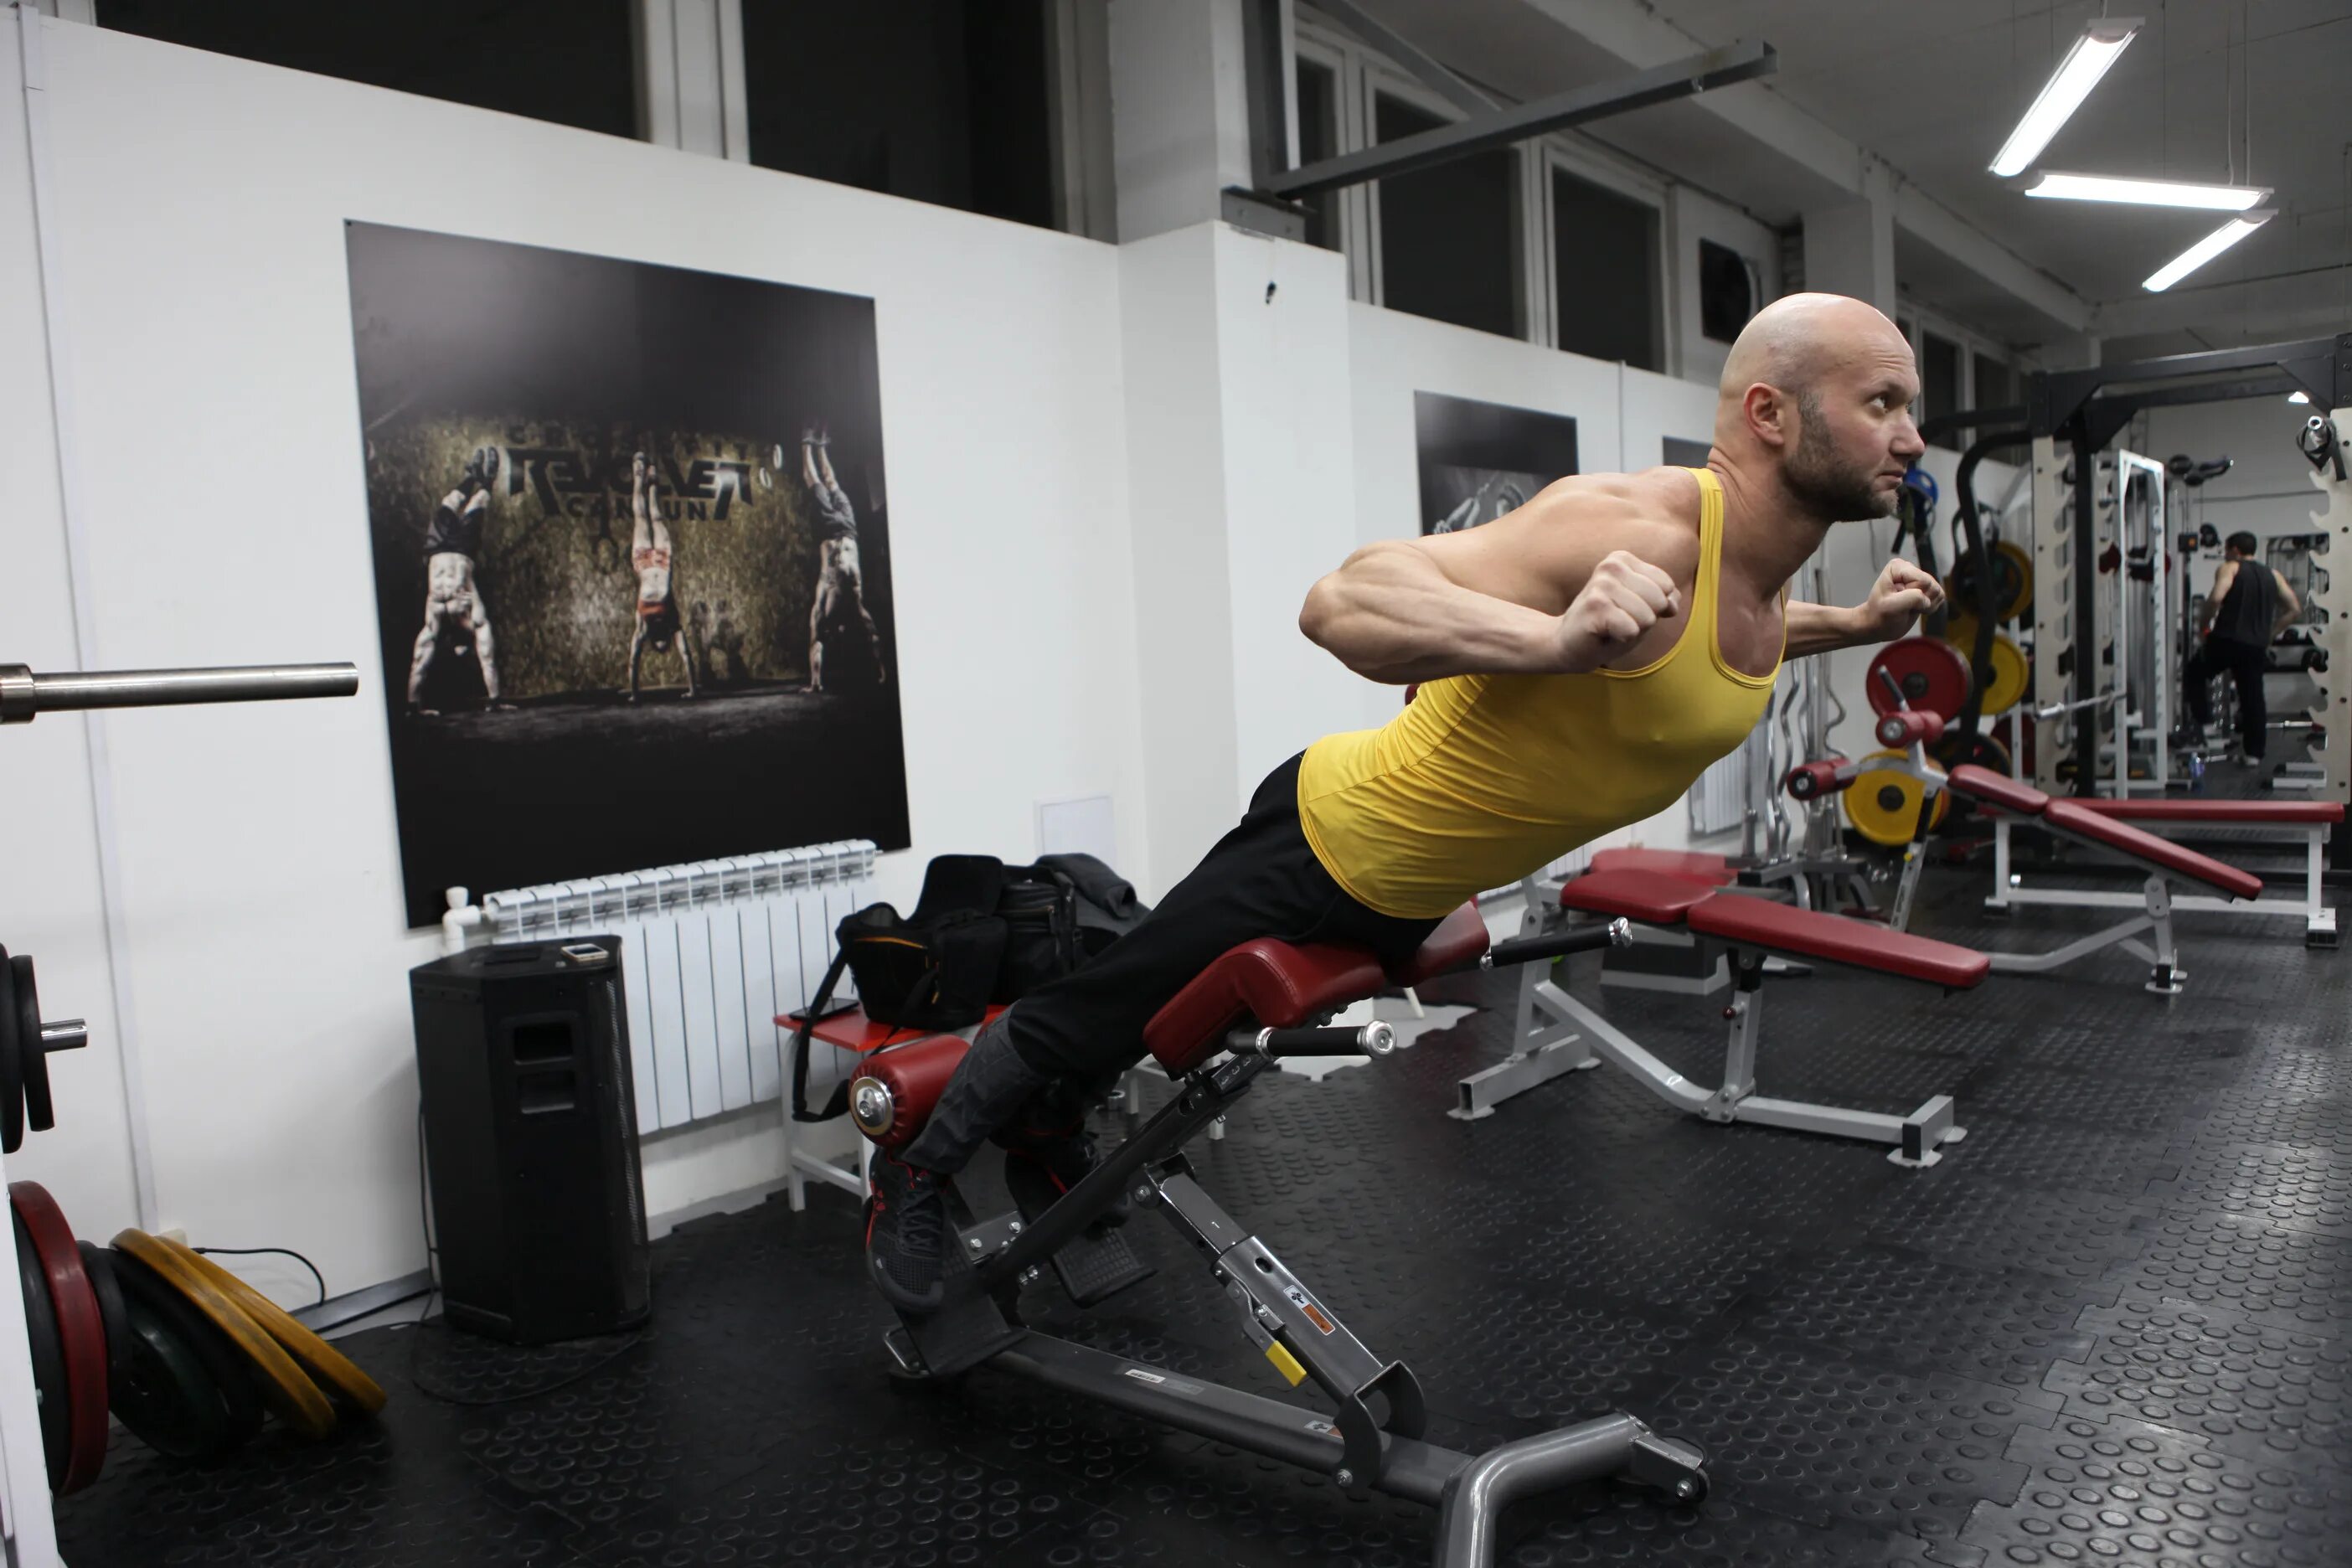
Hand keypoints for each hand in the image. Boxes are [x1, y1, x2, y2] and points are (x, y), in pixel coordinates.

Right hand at [1551, 551, 1679, 672]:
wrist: (1569, 646)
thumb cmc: (1608, 626)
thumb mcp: (1642, 609)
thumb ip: (1664, 600)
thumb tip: (1672, 605)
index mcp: (1622, 560)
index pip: (1666, 586)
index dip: (1655, 607)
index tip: (1629, 611)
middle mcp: (1611, 566)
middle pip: (1659, 600)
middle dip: (1645, 619)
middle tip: (1619, 621)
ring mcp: (1602, 584)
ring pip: (1647, 616)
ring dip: (1632, 630)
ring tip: (1611, 627)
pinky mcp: (1595, 605)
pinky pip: (1632, 629)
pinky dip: (1623, 638)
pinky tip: (1604, 633)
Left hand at [1860, 558, 1943, 639]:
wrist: (1879, 626)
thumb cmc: (1879, 615)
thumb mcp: (1891, 607)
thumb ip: (1912, 598)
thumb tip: (1927, 599)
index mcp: (1898, 567)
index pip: (1922, 580)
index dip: (1913, 594)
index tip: (1898, 600)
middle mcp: (1911, 569)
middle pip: (1931, 585)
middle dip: (1920, 600)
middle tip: (1903, 605)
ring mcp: (1920, 579)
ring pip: (1938, 592)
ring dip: (1925, 605)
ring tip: (1908, 607)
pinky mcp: (1927, 590)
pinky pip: (1940, 598)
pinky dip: (1929, 607)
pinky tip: (1915, 608)